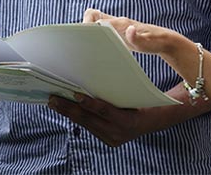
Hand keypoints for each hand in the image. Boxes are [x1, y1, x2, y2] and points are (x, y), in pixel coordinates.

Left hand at [48, 93, 178, 146]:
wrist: (157, 118)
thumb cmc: (146, 99)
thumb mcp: (136, 90)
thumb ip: (120, 85)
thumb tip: (97, 70)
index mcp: (128, 121)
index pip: (104, 111)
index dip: (88, 103)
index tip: (75, 93)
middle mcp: (119, 133)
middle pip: (89, 120)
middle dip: (69, 108)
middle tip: (53, 98)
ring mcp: (112, 139)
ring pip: (86, 125)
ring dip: (69, 113)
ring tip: (54, 102)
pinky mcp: (108, 140)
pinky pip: (89, 127)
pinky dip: (77, 117)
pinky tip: (65, 108)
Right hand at [83, 8, 174, 54]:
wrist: (163, 39)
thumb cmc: (155, 41)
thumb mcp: (147, 43)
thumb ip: (137, 38)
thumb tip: (129, 30)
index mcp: (120, 23)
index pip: (96, 18)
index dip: (86, 25)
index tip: (85, 36)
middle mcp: (116, 21)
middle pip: (92, 14)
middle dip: (83, 24)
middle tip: (83, 39)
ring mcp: (116, 25)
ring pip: (95, 20)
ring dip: (88, 28)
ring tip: (86, 42)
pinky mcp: (117, 30)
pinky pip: (100, 26)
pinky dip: (95, 32)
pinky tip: (96, 44)